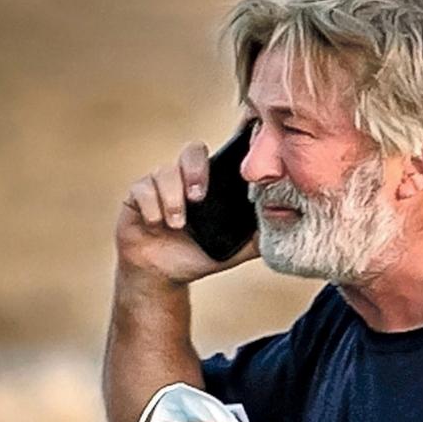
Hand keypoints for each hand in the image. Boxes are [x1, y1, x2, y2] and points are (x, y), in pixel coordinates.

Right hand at [116, 135, 258, 283]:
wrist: (163, 276)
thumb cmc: (198, 255)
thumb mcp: (233, 249)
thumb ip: (257, 237)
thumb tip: (286, 227)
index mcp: (210, 184)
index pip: (220, 155)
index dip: (229, 145)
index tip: (239, 150)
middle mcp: (185, 178)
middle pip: (192, 151)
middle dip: (196, 171)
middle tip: (199, 197)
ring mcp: (159, 184)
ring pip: (164, 172)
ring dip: (173, 199)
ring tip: (177, 224)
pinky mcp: (137, 195)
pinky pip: (143, 190)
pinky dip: (152, 208)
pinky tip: (156, 224)